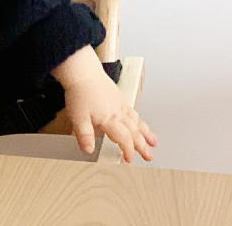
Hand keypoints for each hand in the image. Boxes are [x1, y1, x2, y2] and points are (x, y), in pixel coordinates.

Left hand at [52, 45, 157, 161]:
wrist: (83, 72)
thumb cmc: (80, 92)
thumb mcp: (77, 118)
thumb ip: (84, 135)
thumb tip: (88, 150)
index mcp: (110, 119)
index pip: (123, 139)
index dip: (128, 150)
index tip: (129, 160)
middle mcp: (118, 113)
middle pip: (134, 132)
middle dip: (142, 146)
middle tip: (149, 157)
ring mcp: (120, 104)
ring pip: (137, 122)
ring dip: (146, 133)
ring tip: (153, 142)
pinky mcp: (119, 97)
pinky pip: (133, 111)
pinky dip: (139, 119)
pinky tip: (139, 121)